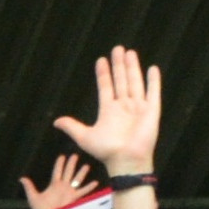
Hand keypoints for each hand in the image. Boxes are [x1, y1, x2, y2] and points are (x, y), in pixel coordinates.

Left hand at [21, 153, 96, 208]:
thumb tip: (21, 178)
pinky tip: (95, 182)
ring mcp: (69, 192)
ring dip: (81, 173)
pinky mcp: (74, 198)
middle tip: (75, 155)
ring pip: (77, 179)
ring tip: (86, 166)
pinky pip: (83, 191)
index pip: (57, 171)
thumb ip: (29, 187)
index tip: (62, 156)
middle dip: (71, 164)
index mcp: (54, 185)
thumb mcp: (33, 197)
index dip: (59, 164)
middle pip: (68, 172)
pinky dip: (89, 187)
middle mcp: (63, 186)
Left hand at [55, 47, 161, 175]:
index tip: (101, 60)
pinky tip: (152, 69)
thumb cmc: (106, 151)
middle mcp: (123, 106)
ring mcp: (138, 107)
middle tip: (117, 48)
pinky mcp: (151, 110)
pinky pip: (153, 92)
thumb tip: (55, 122)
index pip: (105, 86)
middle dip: (119, 65)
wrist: (126, 160)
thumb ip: (72, 127)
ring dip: (133, 68)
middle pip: (121, 80)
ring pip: (135, 82)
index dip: (103, 73)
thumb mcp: (85, 137)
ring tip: (129, 53)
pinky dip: (153, 81)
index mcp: (108, 110)